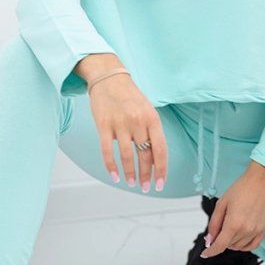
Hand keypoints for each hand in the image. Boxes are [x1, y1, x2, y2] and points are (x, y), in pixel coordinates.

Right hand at [88, 73, 167, 191]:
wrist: (108, 77)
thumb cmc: (129, 96)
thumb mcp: (147, 110)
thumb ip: (151, 132)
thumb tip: (153, 160)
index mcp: (152, 118)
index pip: (160, 150)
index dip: (161, 169)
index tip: (160, 183)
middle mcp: (138, 121)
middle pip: (145, 155)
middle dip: (146, 175)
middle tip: (146, 186)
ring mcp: (120, 123)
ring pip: (127, 156)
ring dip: (130, 173)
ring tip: (132, 182)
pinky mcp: (103, 125)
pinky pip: (108, 151)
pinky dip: (111, 166)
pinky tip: (115, 176)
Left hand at [200, 163, 264, 257]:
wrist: (262, 180)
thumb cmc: (242, 188)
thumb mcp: (222, 203)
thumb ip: (214, 223)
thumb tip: (209, 238)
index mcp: (234, 223)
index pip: (220, 246)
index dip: (210, 251)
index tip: (205, 253)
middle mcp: (246, 230)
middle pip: (228, 246)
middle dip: (220, 241)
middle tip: (219, 228)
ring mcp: (257, 231)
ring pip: (239, 247)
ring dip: (231, 243)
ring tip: (230, 228)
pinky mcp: (264, 229)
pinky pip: (253, 246)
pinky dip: (244, 246)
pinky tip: (239, 239)